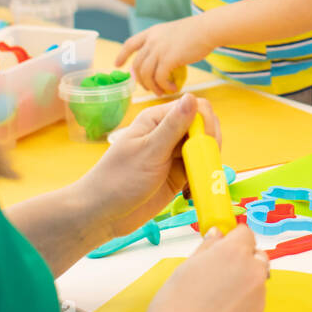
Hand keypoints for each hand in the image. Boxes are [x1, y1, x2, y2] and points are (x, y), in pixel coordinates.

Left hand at [76, 94, 220, 238]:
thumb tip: (192, 97)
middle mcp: (168, 134)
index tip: (204, 143)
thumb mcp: (149, 151)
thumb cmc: (118, 180)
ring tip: (197, 177)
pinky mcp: (178, 175)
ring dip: (207, 161)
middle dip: (209, 144)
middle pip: (204, 128)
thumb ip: (173, 126)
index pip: (196, 108)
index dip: (206, 123)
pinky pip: (199, 169)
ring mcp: (174, 155)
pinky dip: (202, 176)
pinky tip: (193, 188)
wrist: (102, 215)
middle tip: (200, 162)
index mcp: (157, 120)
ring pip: (204, 149)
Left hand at [116, 17, 214, 94]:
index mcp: (152, 32)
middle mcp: (152, 41)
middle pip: (137, 64)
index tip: (117, 64)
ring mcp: (158, 50)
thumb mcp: (174, 33)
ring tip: (161, 92)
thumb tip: (163, 60)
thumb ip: (164, 44)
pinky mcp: (168, 59)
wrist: (208, 29)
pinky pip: (159, 78)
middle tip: (148, 88)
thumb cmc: (198, 31)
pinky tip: (172, 88)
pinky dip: (164, 86)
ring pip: (146, 74)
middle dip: (140, 80)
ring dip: (152, 86)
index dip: (122, 55)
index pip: (130, 43)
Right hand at [132, 225, 267, 311]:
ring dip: (243, 282)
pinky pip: (253, 301)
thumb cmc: (175, 308)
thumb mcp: (186, 268)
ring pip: (256, 280)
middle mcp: (252, 270)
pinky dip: (243, 302)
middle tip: (219, 272)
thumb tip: (217, 235)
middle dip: (243, 259)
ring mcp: (258, 295)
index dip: (233, 238)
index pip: (245, 232)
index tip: (224, 245)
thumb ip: (207, 248)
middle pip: (256, 255)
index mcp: (234, 252)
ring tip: (216, 297)